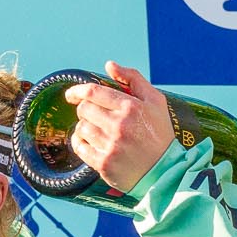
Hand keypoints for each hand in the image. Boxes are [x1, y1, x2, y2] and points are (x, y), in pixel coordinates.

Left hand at [64, 61, 174, 194]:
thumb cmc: (159, 133)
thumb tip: (110, 65)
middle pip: (84, 109)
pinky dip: (81, 142)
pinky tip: (92, 143)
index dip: (77, 91)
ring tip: (100, 131)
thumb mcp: (155, 101)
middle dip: (86, 110)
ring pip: (81, 127)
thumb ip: (133, 79)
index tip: (72, 95)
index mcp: (132, 107)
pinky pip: (79, 146)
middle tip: (96, 116)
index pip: (93, 92)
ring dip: (85, 127)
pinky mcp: (102, 163)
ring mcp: (110, 145)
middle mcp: (119, 125)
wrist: (165, 170)